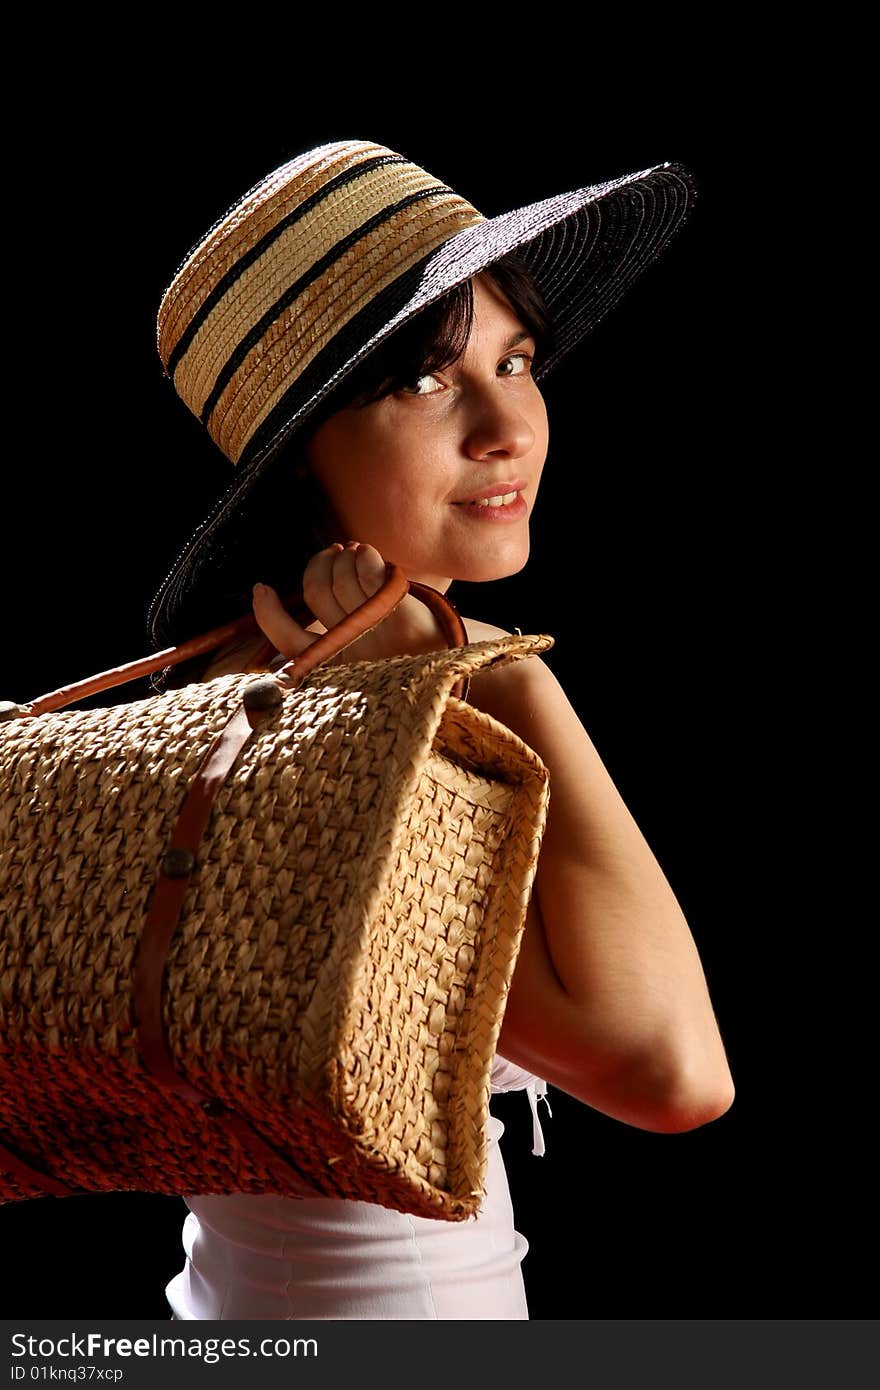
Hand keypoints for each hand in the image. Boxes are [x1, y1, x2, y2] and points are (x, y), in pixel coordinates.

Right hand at [251, 541, 446, 664]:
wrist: (459, 665)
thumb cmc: (408, 656)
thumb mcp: (363, 654)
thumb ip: (330, 632)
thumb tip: (289, 594)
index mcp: (336, 667)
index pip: (289, 642)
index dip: (268, 613)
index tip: (262, 588)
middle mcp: (352, 652)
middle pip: (315, 591)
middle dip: (319, 566)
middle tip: (334, 555)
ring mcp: (376, 633)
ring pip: (340, 576)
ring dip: (344, 557)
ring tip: (356, 555)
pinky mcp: (401, 617)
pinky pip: (367, 572)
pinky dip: (363, 556)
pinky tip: (367, 554)